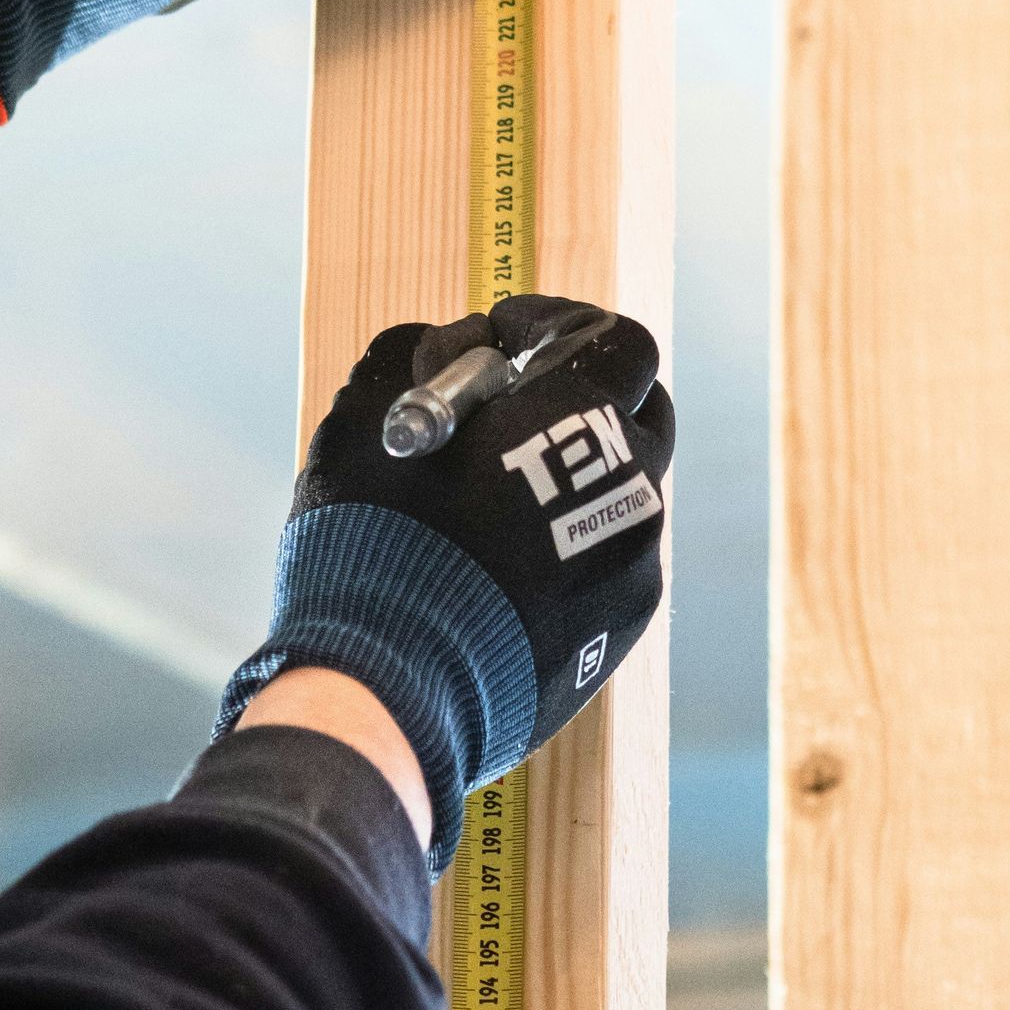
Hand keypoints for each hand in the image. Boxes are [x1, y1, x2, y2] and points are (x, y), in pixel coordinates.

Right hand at [215, 295, 672, 871]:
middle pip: (637, 419)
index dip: (556, 326)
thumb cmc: (378, 532)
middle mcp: (636, 488)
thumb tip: (458, 355)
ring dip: (565, 484)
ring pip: (617, 500)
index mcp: (589, 418)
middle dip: (579, 403)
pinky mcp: (618, 633)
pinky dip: (560, 555)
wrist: (393, 683)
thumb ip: (424, 355)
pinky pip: (600, 569)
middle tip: (506, 416)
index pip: (619, 342)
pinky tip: (493, 576)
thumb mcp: (373, 407)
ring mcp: (635, 568)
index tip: (500, 338)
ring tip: (486, 508)